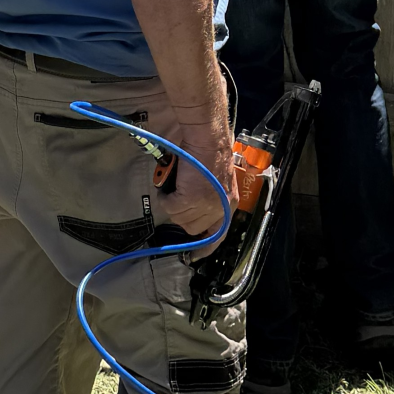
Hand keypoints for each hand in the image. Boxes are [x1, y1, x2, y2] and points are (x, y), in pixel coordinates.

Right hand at [159, 119, 237, 251]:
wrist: (207, 138)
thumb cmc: (211, 151)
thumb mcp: (219, 180)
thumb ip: (212, 197)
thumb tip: (195, 209)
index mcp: (229, 204)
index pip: (218, 236)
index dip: (205, 247)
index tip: (194, 255)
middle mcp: (219, 208)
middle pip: (193, 228)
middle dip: (182, 216)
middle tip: (178, 200)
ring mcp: (204, 205)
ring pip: (179, 218)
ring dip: (172, 205)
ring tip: (173, 189)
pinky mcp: (189, 198)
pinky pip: (169, 207)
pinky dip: (164, 198)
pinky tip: (167, 187)